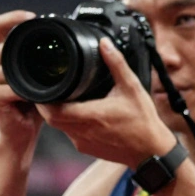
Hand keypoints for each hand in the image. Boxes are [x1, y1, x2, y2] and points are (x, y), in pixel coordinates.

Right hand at [0, 10, 44, 149]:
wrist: (23, 132)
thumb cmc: (34, 103)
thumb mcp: (42, 75)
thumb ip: (44, 58)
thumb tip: (68, 38)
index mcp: (2, 53)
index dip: (13, 17)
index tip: (32, 18)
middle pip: (3, 46)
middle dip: (25, 54)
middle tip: (47, 65)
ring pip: (6, 66)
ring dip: (25, 75)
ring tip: (39, 86)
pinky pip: (9, 87)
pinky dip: (24, 92)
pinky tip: (32, 97)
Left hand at [37, 38, 175, 166]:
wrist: (151, 151)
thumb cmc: (143, 122)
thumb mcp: (131, 88)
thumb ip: (116, 64)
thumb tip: (105, 45)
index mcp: (91, 116)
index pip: (53, 111)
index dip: (43, 100)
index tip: (43, 87)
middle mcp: (83, 131)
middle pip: (51, 119)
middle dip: (47, 105)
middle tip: (50, 89)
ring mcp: (82, 142)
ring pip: (59, 127)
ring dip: (58, 114)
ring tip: (62, 98)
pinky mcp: (86, 148)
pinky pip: (69, 134)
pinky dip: (68, 123)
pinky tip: (78, 113)